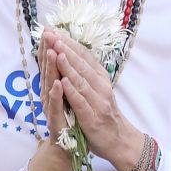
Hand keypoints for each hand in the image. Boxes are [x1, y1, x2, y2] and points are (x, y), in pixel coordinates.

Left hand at [41, 28, 145, 170]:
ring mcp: (98, 102)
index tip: (54, 31)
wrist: (118, 140)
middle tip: (52, 35)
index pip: (84, 56)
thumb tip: (70, 51)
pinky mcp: (92, 118)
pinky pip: (81, 102)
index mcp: (100, 78)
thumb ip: (86, 73)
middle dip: (65, 49)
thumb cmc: (103, 113)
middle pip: (82, 65)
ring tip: (56, 52)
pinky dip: (72, 91)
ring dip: (68, 66)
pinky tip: (63, 81)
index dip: (69, 43)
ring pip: (81, 80)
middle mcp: (101, 87)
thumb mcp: (98, 89)